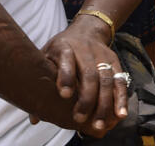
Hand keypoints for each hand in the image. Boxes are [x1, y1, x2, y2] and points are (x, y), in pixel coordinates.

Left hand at [36, 18, 127, 136]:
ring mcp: (102, 56)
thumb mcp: (47, 58)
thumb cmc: (61, 50)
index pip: (66, 59)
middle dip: (86, 98)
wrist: (87, 30)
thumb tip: (33, 119)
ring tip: (98, 124)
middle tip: (79, 119)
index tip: (64, 94)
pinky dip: (121, 99)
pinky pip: (120, 81)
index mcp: (64, 47)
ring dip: (104, 104)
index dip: (66, 76)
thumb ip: (42, 85)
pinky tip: (120, 114)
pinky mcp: (115, 62)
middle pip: (89, 74)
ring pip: (106, 80)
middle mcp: (85, 50)